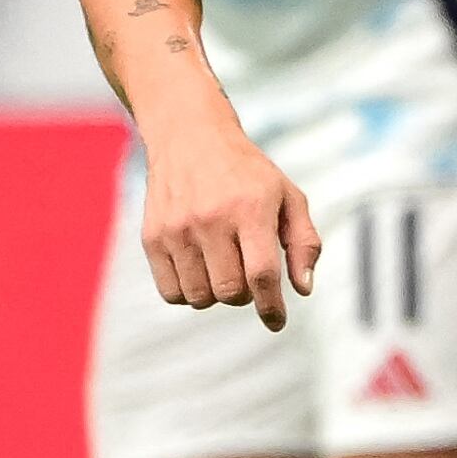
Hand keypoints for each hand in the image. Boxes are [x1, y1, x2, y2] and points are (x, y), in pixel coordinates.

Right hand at [140, 118, 320, 328]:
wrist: (190, 136)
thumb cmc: (247, 173)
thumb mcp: (287, 195)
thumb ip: (304, 242)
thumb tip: (303, 288)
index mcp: (250, 207)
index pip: (262, 274)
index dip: (271, 306)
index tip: (276, 321)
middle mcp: (211, 218)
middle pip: (230, 292)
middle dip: (244, 295)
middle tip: (246, 274)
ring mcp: (177, 229)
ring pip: (200, 297)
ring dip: (216, 294)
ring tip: (221, 266)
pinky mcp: (153, 237)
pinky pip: (171, 293)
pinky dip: (188, 293)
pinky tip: (199, 269)